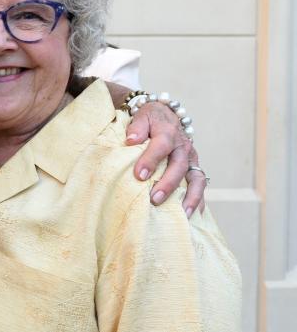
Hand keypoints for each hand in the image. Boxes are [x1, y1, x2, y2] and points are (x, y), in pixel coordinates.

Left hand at [125, 101, 204, 216]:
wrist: (165, 116)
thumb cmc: (150, 120)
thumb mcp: (141, 116)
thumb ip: (136, 127)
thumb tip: (131, 140)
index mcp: (168, 133)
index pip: (160, 146)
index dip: (150, 160)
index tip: (139, 175)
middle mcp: (183, 147)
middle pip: (178, 166)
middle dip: (168, 184)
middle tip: (154, 199)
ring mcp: (191, 159)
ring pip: (196, 178)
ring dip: (190, 197)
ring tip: (182, 214)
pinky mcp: (194, 168)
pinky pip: (199, 185)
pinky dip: (198, 200)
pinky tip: (192, 215)